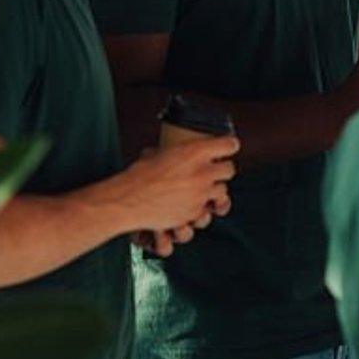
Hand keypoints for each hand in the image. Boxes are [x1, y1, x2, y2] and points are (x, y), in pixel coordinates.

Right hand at [120, 135, 236, 238]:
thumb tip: (168, 153)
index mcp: (195, 151)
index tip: (229, 146)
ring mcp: (201, 194)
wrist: (128, 200)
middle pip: (230, 170)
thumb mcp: (155, 153)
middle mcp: (202, 172)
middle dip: (223, 170)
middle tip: (215, 171)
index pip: (229, 145)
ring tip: (205, 191)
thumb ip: (171, 153)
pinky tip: (193, 206)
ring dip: (215, 192)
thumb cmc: (138, 175)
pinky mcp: (194, 213)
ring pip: (223, 193)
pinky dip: (201, 210)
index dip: (230, 145)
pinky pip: (207, 212)